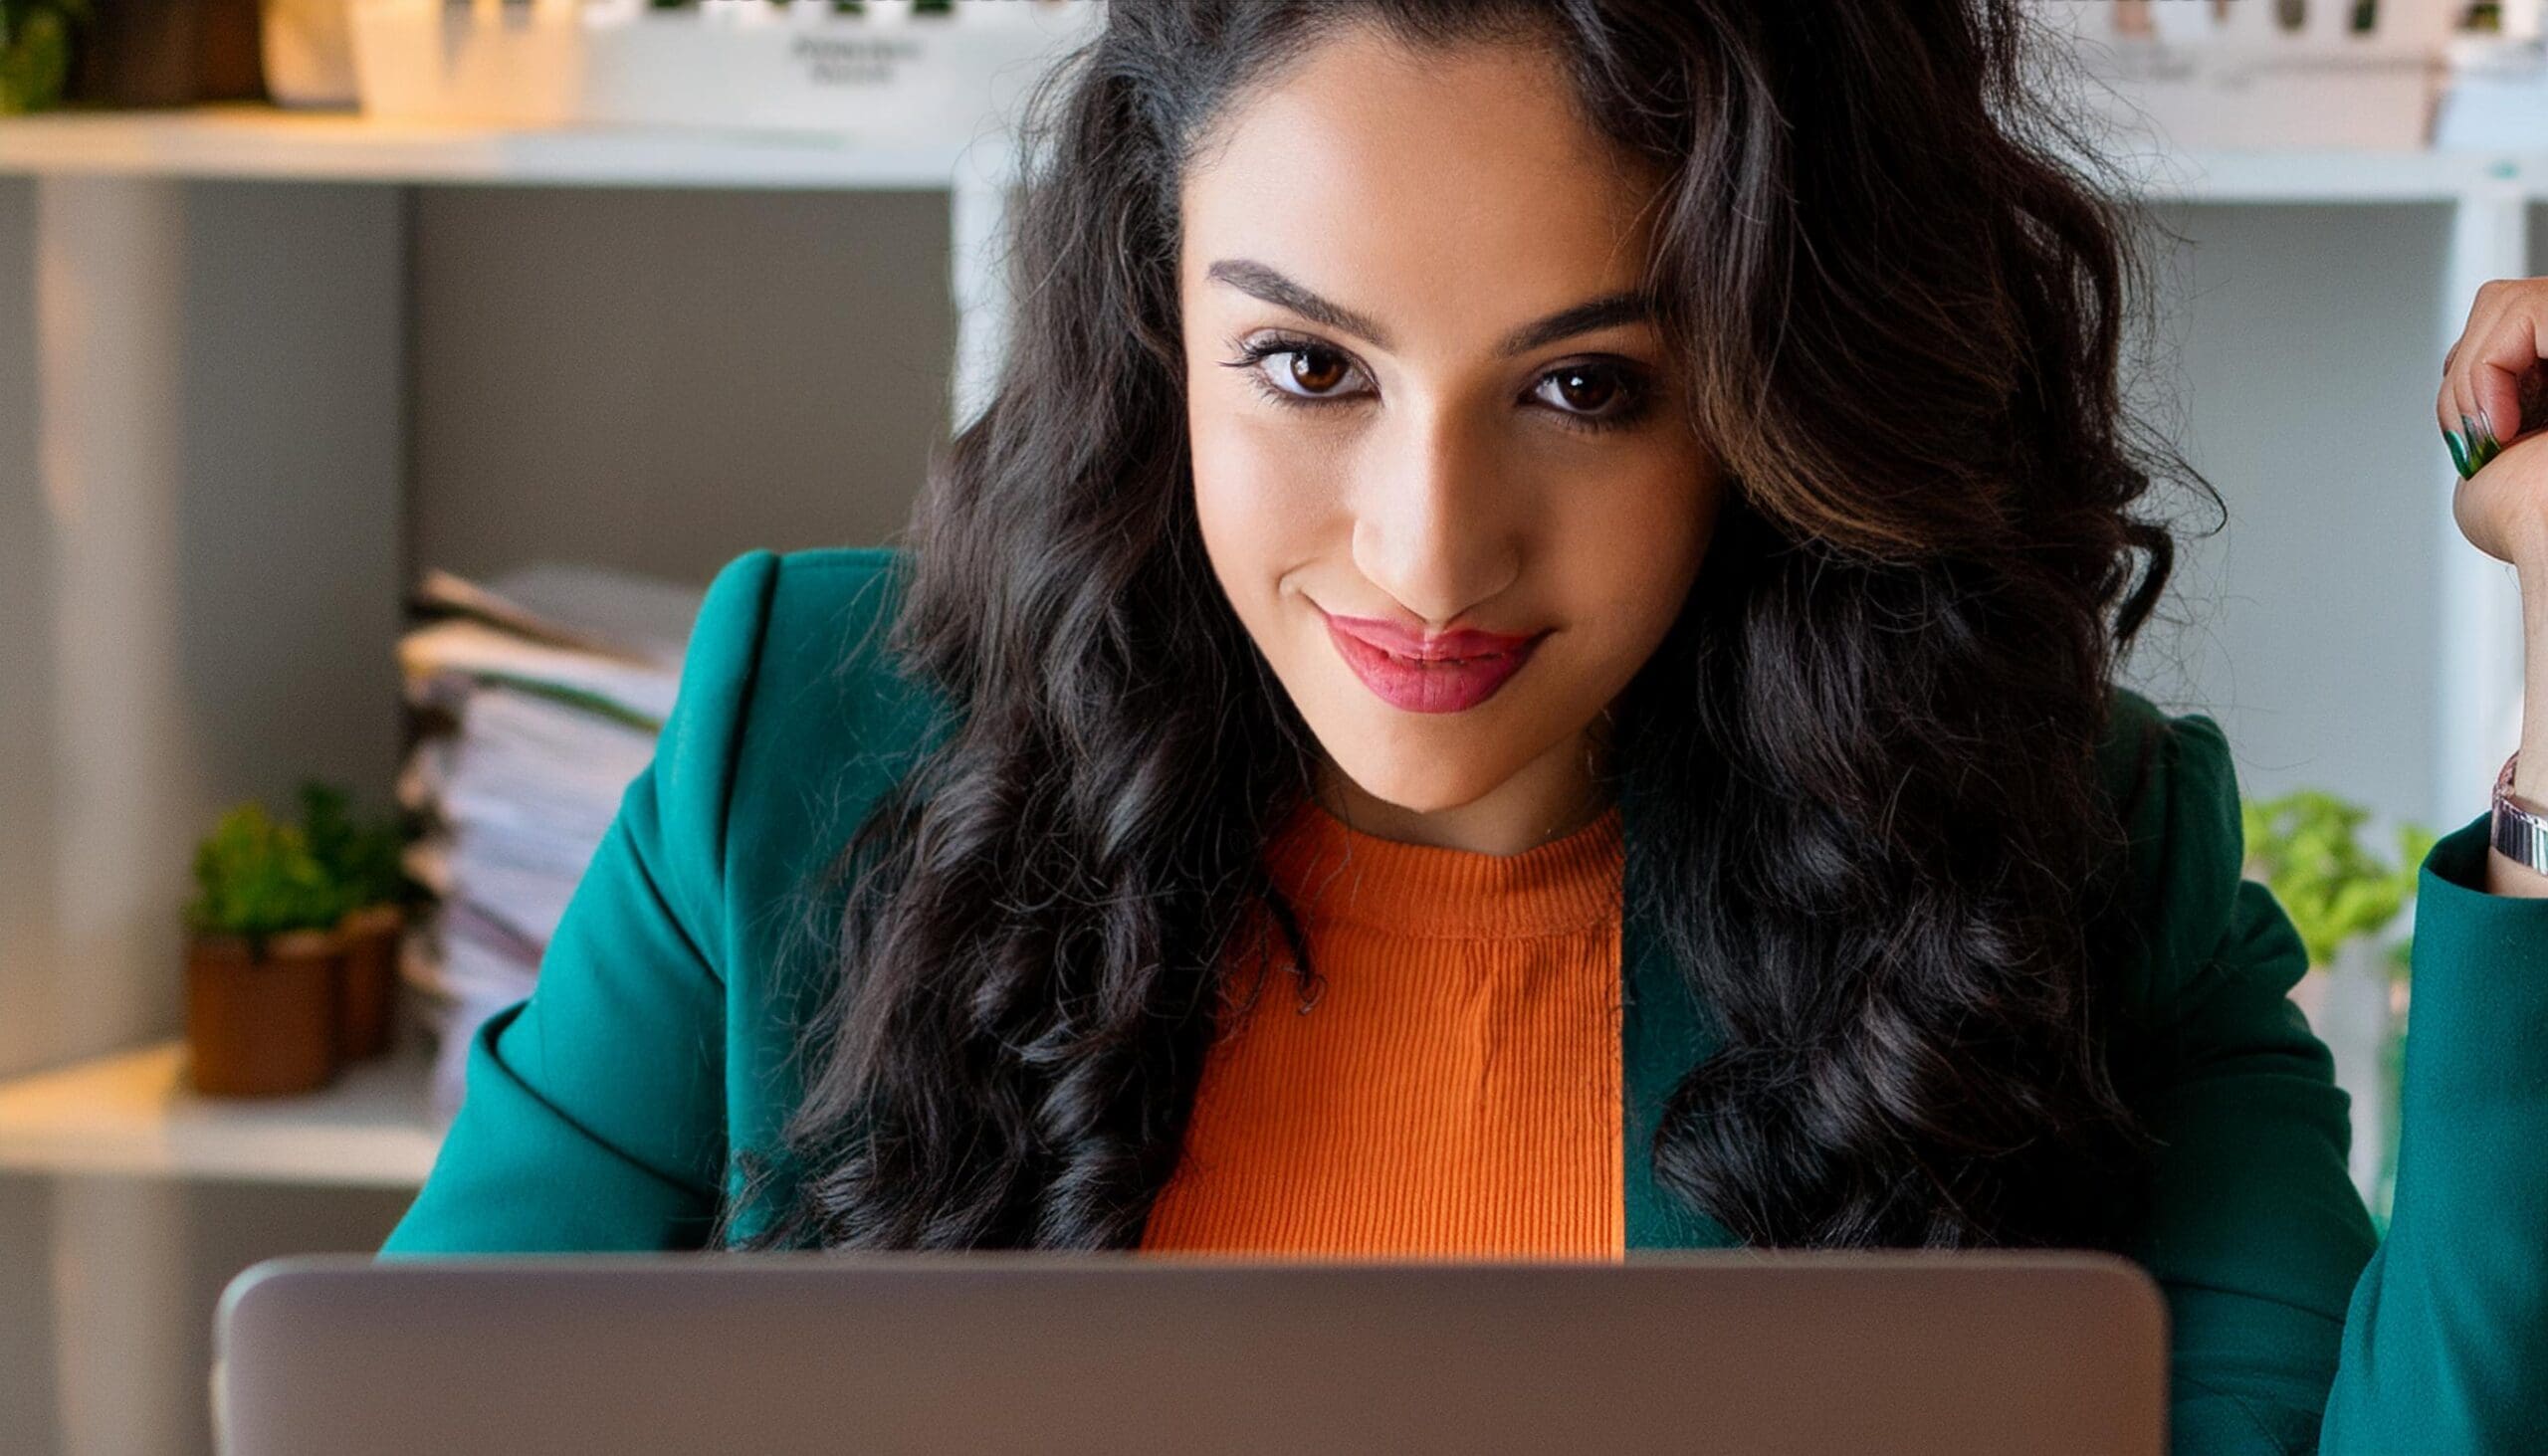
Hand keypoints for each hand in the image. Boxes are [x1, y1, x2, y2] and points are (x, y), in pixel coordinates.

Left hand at [2440, 279, 2547, 894]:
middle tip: (2488, 435)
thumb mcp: (2498, 475)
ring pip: (2511, 299)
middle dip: (2473, 370)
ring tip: (2501, 433)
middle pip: (2511, 300)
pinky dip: (2491, 370)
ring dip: (2477, 377)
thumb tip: (2479, 434)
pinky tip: (2506, 423)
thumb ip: (2491, 430)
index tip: (2483, 435)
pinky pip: (2524, 307)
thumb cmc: (2536, 533)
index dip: (2481, 372)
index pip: (2520, 326)